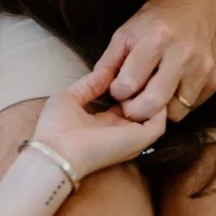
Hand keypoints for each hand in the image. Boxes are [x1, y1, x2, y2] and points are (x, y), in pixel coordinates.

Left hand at [34, 71, 167, 179]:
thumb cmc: (55, 128)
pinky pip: (159, 123)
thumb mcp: (70, 97)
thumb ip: (89, 84)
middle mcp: (121, 129)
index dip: (129, 84)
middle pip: (142, 106)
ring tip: (145, 76)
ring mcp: (132, 136)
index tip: (129, 66)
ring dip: (153, 94)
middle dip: (145, 87)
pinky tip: (145, 88)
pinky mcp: (139, 139)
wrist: (56, 150)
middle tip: (143, 68)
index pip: (126, 101)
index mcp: (105, 122)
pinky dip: (157, 105)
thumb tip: (105, 71)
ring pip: (154, 114)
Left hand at [87, 0, 215, 124]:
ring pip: (175, 113)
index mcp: (156, 39)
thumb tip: (95, 86)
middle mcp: (183, 55)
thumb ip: (109, 60)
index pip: (129, 83)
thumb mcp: (127, 30)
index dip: (118, 92)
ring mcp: (202, 69)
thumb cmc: (159, 17)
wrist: (200, 2)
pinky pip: (192, 107)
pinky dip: (178, 104)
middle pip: (154, 103)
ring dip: (160, 111)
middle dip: (135, 111)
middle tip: (130, 106)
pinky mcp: (215, 79)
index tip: (118, 89)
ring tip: (152, 94)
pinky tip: (171, 88)